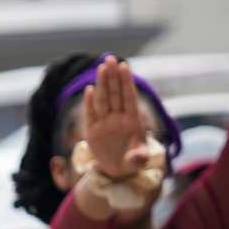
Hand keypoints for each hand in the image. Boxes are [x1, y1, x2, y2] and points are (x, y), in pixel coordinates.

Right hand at [80, 56, 153, 180]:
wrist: (118, 170)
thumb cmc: (132, 162)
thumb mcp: (138, 162)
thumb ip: (138, 158)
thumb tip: (137, 158)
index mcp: (133, 121)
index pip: (129, 97)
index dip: (126, 82)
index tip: (124, 66)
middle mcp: (119, 118)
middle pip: (115, 93)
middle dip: (113, 76)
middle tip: (110, 58)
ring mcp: (106, 123)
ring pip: (104, 100)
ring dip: (102, 83)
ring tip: (102, 67)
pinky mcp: (93, 130)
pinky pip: (91, 114)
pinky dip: (89, 103)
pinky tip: (89, 90)